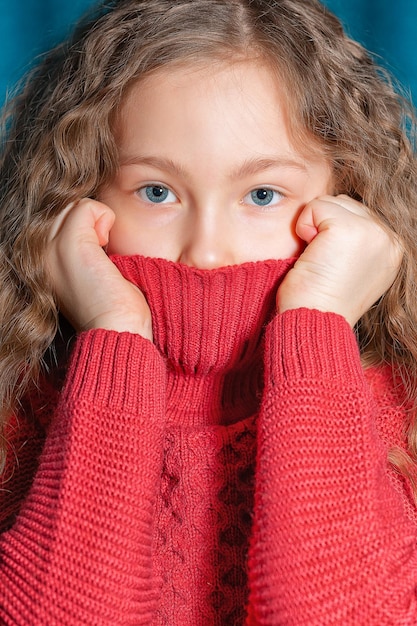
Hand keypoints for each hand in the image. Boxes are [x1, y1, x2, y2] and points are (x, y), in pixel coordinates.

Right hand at [47, 198, 152, 338]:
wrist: (116, 329)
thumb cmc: (113, 308)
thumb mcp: (90, 273)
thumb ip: (84, 250)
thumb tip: (98, 226)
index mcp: (41, 263)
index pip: (59, 221)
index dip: (85, 228)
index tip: (98, 255)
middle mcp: (39, 255)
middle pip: (64, 210)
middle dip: (90, 222)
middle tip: (103, 252)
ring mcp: (50, 248)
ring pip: (74, 206)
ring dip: (98, 220)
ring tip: (104, 250)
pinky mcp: (69, 244)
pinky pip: (86, 207)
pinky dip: (105, 217)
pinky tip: (107, 244)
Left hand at [277, 195, 402, 325]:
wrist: (314, 323)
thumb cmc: (321, 302)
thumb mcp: (351, 269)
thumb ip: (355, 242)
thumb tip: (336, 217)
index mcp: (393, 250)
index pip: (357, 214)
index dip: (332, 234)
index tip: (331, 265)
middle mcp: (389, 239)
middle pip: (345, 204)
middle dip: (325, 227)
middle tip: (323, 262)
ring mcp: (373, 232)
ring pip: (331, 202)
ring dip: (314, 227)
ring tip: (318, 258)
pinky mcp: (349, 229)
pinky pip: (315, 207)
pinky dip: (303, 227)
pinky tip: (310, 254)